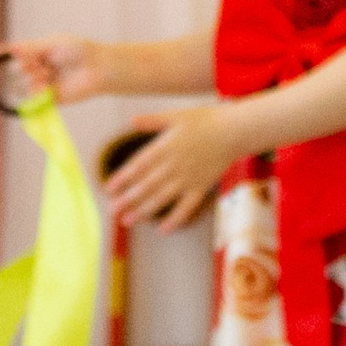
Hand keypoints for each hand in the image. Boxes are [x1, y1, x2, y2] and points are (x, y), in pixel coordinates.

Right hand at [0, 35, 112, 105]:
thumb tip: (9, 48)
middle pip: (15, 72)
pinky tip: (47, 86)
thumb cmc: (78, 51)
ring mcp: (42, 84)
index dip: (6, 57)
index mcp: (37, 53)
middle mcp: (37, 69)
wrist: (96, 68)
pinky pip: (32, 100)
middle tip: (41, 63)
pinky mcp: (49, 99)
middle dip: (25, 66)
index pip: (14, 56)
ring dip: (32, 79)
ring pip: (21, 86)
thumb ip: (30, 48)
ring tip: (48, 73)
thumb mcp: (52, 44)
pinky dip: (36, 92)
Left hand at [105, 105, 243, 230]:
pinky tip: (163, 230)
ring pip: (163, 198)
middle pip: (147, 184)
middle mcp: (175, 164)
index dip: (123, 178)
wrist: (236, 130)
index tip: (109, 189)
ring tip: (128, 221)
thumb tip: (132, 120)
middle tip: (112, 211)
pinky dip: (176, 219)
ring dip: (144, 211)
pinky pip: (187, 207)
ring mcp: (189, 178)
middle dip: (128, 199)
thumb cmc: (207, 120)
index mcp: (166, 146)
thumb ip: (153, 121)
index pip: (139, 165)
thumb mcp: (177, 115)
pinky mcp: (202, 187)